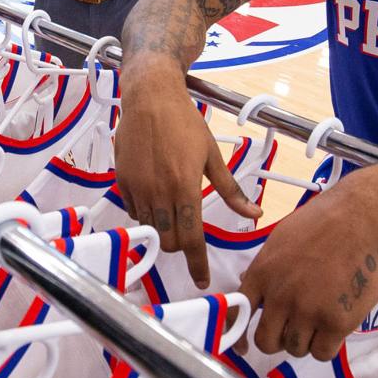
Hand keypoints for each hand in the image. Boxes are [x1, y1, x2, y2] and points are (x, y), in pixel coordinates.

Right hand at [115, 72, 261, 286]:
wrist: (150, 97)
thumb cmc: (186, 122)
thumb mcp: (213, 155)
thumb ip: (231, 190)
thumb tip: (255, 213)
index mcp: (186, 187)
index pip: (193, 238)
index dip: (197, 264)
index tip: (202, 280)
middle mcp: (160, 192)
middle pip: (169, 241)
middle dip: (181, 246)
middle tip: (189, 235)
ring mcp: (138, 188)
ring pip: (150, 228)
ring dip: (162, 229)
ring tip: (171, 210)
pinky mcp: (122, 181)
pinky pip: (134, 211)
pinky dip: (145, 213)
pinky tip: (154, 196)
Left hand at [239, 152, 377, 359]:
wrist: (363, 218)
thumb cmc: (324, 222)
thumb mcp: (281, 239)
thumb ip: (266, 269)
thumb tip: (250, 285)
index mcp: (262, 274)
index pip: (238, 315)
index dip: (241, 334)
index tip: (245, 345)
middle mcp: (280, 296)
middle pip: (266, 342)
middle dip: (278, 338)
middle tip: (293, 328)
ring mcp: (308, 311)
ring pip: (295, 349)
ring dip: (305, 340)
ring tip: (320, 321)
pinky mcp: (336, 322)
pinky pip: (322, 353)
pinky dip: (327, 345)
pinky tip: (333, 329)